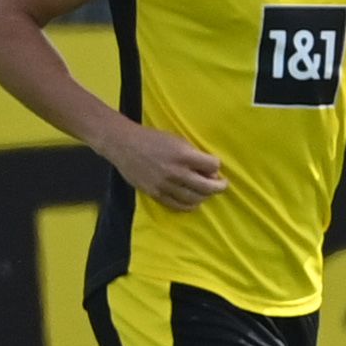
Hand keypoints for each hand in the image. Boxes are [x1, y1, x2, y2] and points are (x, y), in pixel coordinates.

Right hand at [105, 123, 226, 208]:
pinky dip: (189, 205)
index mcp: (183, 155)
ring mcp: (164, 185)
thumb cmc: (153, 139)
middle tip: (221, 185)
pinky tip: (194, 202)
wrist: (124, 144)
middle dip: (219, 186)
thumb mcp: (178, 140)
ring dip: (205, 196)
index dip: (216, 166)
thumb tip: (211, 171)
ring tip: (206, 193)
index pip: (213, 166)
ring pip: (194, 198)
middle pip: (207, 186)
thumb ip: (195, 155)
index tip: (213, 166)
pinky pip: (177, 205)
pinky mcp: (154, 193)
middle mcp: (175, 172)